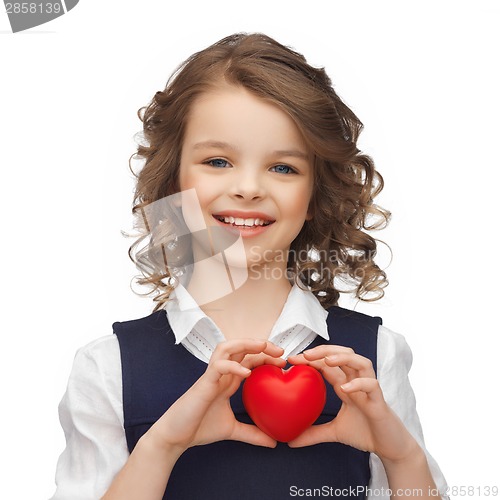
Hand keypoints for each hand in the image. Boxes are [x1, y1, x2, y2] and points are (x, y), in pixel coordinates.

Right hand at [147, 339, 285, 454]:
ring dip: (246, 343)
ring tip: (263, 347)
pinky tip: (246, 373)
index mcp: (227, 380)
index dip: (265, 356)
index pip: (248, 359)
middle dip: (260, 344)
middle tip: (280, 351)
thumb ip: (252, 433)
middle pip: (240, 347)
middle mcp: (221, 373)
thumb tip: (274, 441)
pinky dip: (233, 366)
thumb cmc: (199, 428)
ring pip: (227, 347)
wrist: (176, 437)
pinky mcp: (204, 382)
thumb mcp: (233, 430)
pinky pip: (218, 366)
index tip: (282, 362)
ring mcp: (211, 375)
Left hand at [287, 345, 418, 462]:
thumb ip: (314, 433)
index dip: (311, 359)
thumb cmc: (366, 433)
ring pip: (360, 362)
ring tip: (326, 361)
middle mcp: (357, 382)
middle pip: (343, 354)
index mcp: (346, 385)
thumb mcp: (334, 432)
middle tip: (305, 355)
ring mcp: (369, 389)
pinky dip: (359, 383)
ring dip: (343, 358)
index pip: (328, 364)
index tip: (291, 360)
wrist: (390, 448)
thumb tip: (290, 441)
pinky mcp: (380, 401)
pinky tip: (345, 388)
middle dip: (324, 350)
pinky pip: (372, 385)